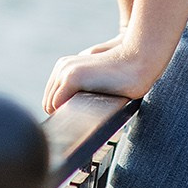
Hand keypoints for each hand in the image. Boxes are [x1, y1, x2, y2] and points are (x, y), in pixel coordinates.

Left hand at [43, 37, 157, 114]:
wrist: (139, 62)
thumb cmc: (123, 77)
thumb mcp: (97, 81)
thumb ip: (83, 90)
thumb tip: (71, 113)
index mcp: (65, 67)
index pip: (51, 97)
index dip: (62, 111)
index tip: (75, 122)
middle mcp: (62, 67)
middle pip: (48, 103)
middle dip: (62, 115)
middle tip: (79, 126)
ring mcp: (66, 71)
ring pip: (51, 105)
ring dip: (66, 116)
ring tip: (83, 121)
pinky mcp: (72, 77)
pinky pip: (57, 103)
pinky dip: (66, 114)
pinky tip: (80, 118)